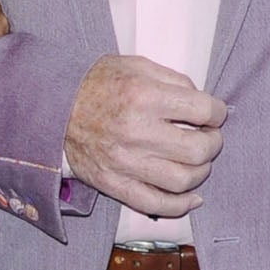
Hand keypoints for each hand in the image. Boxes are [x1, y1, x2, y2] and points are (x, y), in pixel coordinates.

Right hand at [63, 54, 224, 217]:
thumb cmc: (96, 84)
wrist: (53, 106)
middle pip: (198, 150)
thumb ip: (173, 79)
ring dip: (200, 171)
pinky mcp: (114, 183)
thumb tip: (203, 103)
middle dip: (213, 143)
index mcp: (142, 96)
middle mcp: (135, 131)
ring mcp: (124, 162)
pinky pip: (156, 204)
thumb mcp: (134, 65)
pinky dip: (181, 205)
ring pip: (183, 180)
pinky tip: (192, 196)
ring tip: (196, 160)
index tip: (213, 114)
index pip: (203, 110)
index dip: (217, 112)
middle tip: (208, 136)